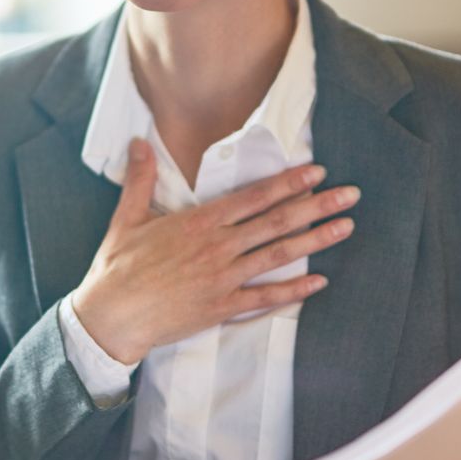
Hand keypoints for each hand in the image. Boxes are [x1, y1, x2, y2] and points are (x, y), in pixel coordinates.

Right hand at [68, 138, 359, 364]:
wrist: (110, 317)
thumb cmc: (117, 268)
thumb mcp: (126, 217)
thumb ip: (140, 179)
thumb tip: (139, 142)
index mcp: (199, 222)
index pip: (254, 197)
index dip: (288, 183)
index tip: (317, 172)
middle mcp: (218, 247)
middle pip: (277, 221)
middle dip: (317, 206)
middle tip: (350, 195)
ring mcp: (223, 278)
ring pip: (278, 255)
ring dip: (315, 241)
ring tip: (345, 228)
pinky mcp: (221, 307)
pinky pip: (264, 297)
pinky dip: (293, 290)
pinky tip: (319, 282)